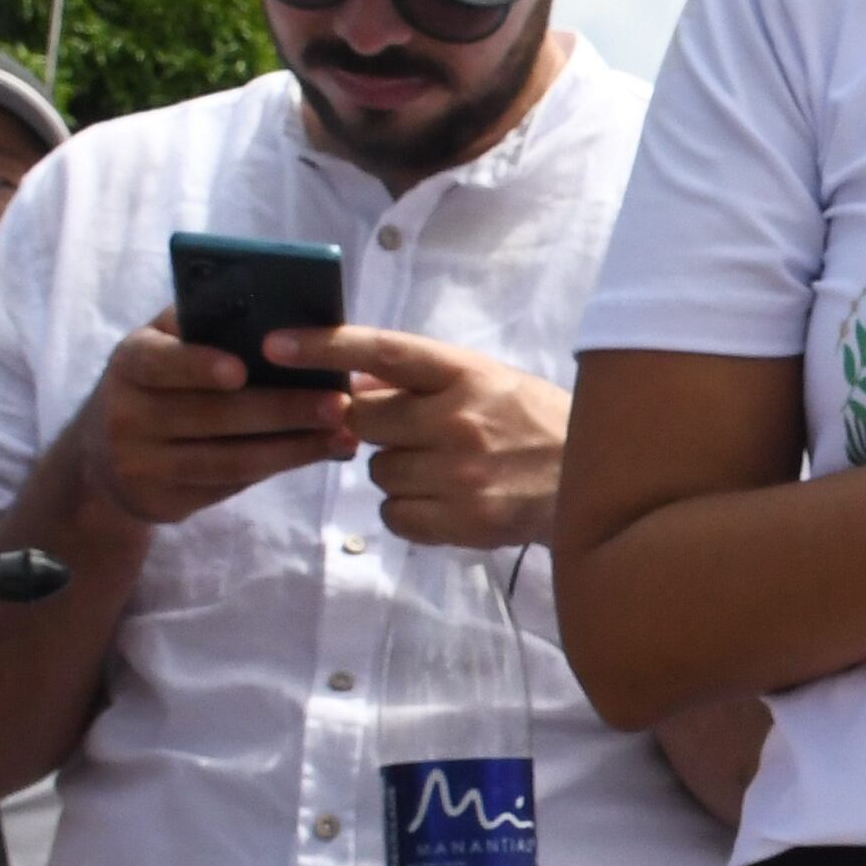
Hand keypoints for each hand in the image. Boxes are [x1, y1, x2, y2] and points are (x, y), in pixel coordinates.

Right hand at [72, 306, 351, 529]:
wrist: (103, 457)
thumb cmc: (157, 382)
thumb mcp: (163, 346)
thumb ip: (204, 327)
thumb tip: (279, 313)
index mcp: (130, 362)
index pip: (161, 361)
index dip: (198, 365)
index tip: (241, 369)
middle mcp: (127, 414)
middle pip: (211, 415)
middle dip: (281, 409)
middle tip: (338, 403)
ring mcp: (141, 465)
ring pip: (228, 458)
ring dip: (293, 447)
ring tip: (343, 433)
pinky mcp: (163, 501)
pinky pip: (229, 484)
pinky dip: (279, 467)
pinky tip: (318, 453)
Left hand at [285, 326, 569, 548]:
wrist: (591, 483)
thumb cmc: (530, 423)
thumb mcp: (484, 382)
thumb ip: (420, 380)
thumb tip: (349, 383)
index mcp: (466, 373)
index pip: (381, 352)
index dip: (324, 346)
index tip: (273, 344)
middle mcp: (459, 420)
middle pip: (363, 421)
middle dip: (373, 427)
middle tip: (410, 431)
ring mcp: (459, 474)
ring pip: (376, 472)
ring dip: (397, 471)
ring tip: (444, 469)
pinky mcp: (460, 521)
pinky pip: (393, 514)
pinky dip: (408, 510)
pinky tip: (445, 499)